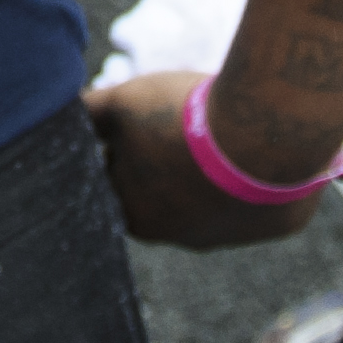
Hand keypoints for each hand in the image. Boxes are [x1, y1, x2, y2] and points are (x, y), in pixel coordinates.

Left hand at [83, 69, 326, 249]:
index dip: (123, 148)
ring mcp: (235, 236)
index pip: (117, 184)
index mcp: (138, 218)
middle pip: (166, 194)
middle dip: (167, 160)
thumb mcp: (123, 103)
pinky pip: (262, 198)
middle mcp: (183, 238)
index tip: (138, 121)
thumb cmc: (183, 120)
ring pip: (216, 199)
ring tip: (222, 126)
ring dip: (213, 169)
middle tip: (180, 120)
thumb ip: (90, 114)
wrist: (265, 132)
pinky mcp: (278, 224)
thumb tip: (64, 111)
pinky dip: (257, 174)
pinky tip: (259, 143)